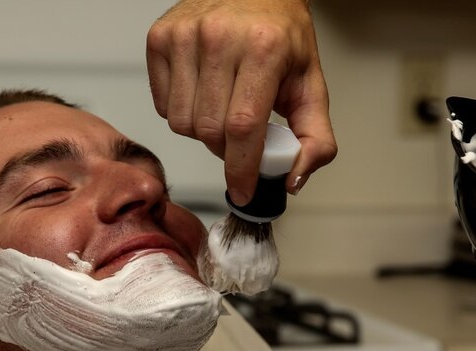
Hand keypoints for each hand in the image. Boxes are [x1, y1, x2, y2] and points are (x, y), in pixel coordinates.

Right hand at [146, 0, 336, 204]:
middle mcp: (220, 37)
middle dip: (226, 151)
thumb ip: (316, 137)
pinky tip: (202, 93)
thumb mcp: (311, 84)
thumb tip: (292, 178)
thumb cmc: (281, 37)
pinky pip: (162, 105)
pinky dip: (181, 111)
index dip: (241, 168)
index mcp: (263, 49)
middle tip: (241, 138)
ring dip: (203, 132)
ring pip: (181, 123)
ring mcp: (184, 35)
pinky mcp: (160, 37)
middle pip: (210, 131)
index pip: (243, 127)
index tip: (243, 189)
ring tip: (223, 110)